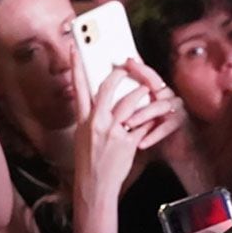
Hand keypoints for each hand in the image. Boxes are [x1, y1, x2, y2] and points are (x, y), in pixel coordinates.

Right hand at [71, 56, 184, 191]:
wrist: (95, 184)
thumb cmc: (89, 162)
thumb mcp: (83, 136)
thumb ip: (92, 118)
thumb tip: (98, 103)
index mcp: (84, 120)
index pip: (79, 87)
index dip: (76, 66)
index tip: (75, 48)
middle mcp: (97, 123)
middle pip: (107, 89)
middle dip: (119, 75)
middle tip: (125, 68)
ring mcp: (113, 132)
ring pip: (129, 102)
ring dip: (141, 93)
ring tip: (147, 90)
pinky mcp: (128, 142)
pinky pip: (143, 123)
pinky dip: (150, 118)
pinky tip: (156, 115)